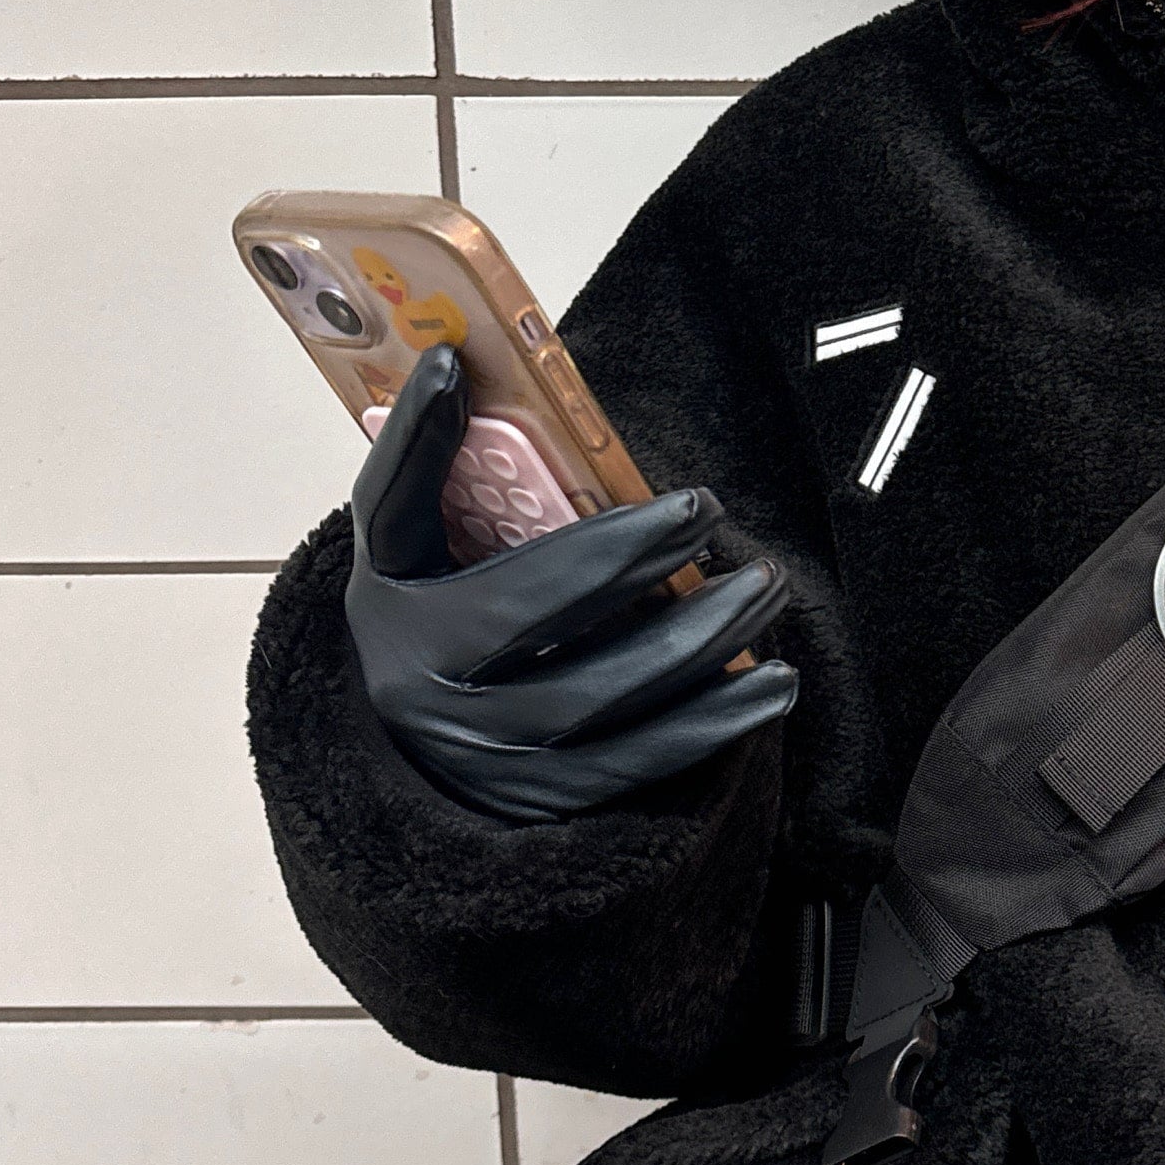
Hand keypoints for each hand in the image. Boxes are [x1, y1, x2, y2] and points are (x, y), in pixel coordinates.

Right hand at [344, 345, 796, 824]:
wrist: (430, 767)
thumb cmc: (443, 628)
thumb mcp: (417, 558)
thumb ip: (434, 473)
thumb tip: (458, 360)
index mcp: (391, 611)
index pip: (396, 512)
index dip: (416, 439)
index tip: (456, 364)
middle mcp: (426, 693)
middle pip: (531, 615)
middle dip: (626, 555)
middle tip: (706, 509)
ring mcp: (486, 758)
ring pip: (599, 698)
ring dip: (696, 638)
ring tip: (763, 586)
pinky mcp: (545, 804)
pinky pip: (638, 763)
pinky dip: (712, 722)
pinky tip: (773, 682)